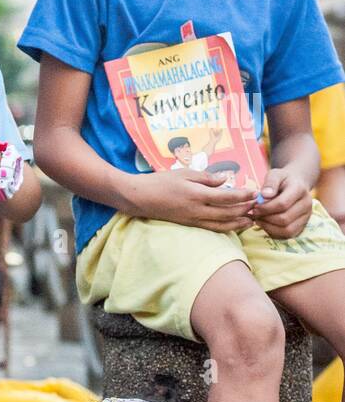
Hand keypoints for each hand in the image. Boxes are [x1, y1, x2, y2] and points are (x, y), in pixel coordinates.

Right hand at [124, 168, 256, 230]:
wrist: (141, 199)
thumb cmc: (161, 182)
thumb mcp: (184, 173)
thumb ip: (206, 177)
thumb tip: (225, 180)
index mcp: (197, 194)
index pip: (226, 197)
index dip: (242, 196)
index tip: (255, 193)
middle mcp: (197, 210)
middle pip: (227, 213)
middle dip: (245, 211)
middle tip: (259, 207)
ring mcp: (193, 220)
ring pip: (221, 225)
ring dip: (238, 224)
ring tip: (252, 221)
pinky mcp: (190, 225)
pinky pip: (211, 229)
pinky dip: (225, 229)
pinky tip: (234, 227)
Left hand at [252, 168, 312, 238]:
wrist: (295, 186)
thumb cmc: (282, 181)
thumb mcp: (275, 174)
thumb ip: (270, 182)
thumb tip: (264, 195)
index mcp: (300, 189)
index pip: (282, 204)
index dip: (265, 208)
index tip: (254, 206)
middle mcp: (306, 204)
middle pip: (284, 219)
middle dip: (266, 218)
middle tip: (255, 214)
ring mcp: (306, 217)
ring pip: (286, 230)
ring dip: (269, 227)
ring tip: (259, 219)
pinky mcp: (302, 226)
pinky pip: (287, 235)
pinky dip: (274, 232)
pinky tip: (266, 224)